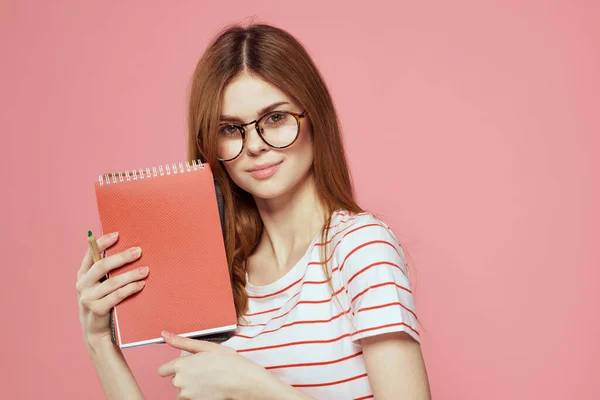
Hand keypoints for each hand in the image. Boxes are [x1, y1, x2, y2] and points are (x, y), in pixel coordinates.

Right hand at [76, 232, 148, 344]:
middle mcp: (82, 285)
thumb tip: (128, 250)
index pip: (89, 254)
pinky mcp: (97, 310)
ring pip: (112, 282)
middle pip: (101, 266)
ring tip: (146, 270)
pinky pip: (117, 296)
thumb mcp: (100, 285)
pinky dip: (130, 289)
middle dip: (121, 257)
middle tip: (138, 251)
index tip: (117, 234)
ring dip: (131, 274)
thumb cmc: (103, 302)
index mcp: (82, 275)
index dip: (102, 242)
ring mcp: (88, 298)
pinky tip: (141, 285)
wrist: (97, 332)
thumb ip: (107, 270)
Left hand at [158, 331, 272, 399]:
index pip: (162, 370)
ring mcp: (187, 395)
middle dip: (185, 376)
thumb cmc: (228, 362)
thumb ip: (182, 342)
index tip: (184, 367)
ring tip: (208, 379)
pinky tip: (210, 388)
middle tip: (203, 370)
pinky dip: (197, 394)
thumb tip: (165, 335)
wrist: (243, 381)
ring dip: (191, 386)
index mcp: (181, 365)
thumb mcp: (206, 347)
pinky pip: (190, 398)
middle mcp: (180, 381)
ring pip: (183, 390)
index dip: (172, 367)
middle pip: (174, 380)